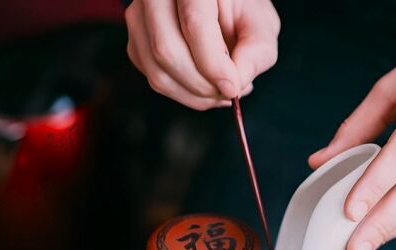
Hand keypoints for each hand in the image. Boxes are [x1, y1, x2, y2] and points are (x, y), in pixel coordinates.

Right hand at [125, 0, 279, 109]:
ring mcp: (139, 17)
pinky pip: (155, 79)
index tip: (233, 88)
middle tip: (228, 92)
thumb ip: (257, 50)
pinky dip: (183, 93)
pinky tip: (205, 85)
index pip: (194, 23)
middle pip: (167, 50)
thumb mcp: (259, 22)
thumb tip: (238, 83)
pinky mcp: (136, 41)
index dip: (213, 64)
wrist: (218, 5)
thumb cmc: (239, 9)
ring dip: (193, 95)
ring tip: (220, 91)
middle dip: (202, 85)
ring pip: (157, 71)